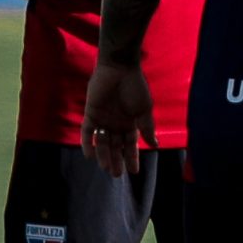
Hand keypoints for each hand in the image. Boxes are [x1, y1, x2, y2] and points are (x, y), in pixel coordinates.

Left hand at [81, 59, 155, 175]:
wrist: (119, 68)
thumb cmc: (135, 87)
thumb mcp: (144, 109)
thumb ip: (147, 127)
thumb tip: (155, 145)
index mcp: (130, 123)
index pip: (131, 145)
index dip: (132, 158)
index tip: (134, 172)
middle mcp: (116, 123)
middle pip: (115, 146)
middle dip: (116, 160)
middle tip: (116, 174)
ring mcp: (103, 119)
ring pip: (102, 142)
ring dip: (103, 155)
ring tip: (105, 167)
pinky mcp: (90, 113)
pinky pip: (87, 131)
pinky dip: (88, 143)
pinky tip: (90, 155)